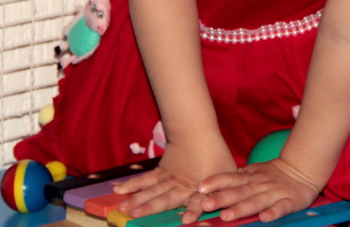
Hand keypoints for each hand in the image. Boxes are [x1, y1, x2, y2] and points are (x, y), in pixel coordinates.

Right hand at [113, 142, 236, 219]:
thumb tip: (231, 203)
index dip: (192, 211)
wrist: (198, 131)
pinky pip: (144, 179)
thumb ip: (225, 190)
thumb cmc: (216, 154)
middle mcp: (180, 185)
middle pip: (164, 198)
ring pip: (150, 190)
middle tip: (135, 217)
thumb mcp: (227, 173)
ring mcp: (168, 178)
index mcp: (199, 188)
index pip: (197, 202)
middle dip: (150, 208)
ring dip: (136, 200)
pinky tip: (118, 190)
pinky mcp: (160, 172)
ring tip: (123, 209)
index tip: (186, 221)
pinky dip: (132, 185)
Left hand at [194, 158, 321, 222]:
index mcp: (249, 177)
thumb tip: (208, 188)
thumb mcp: (253, 173)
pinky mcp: (289, 201)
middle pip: (238, 192)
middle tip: (205, 205)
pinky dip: (273, 212)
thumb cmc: (272, 175)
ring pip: (256, 201)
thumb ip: (235, 180)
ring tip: (226, 216)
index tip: (200, 188)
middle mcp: (259, 184)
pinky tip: (264, 218)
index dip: (215, 182)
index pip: (230, 178)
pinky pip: (281, 208)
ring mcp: (274, 193)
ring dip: (241, 208)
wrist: (302, 169)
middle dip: (222, 198)